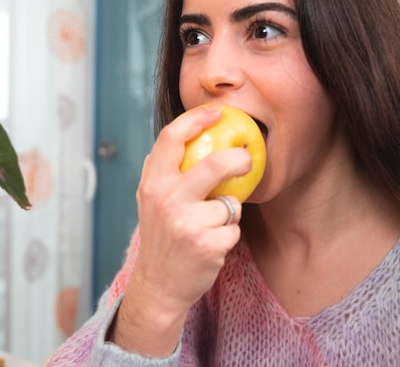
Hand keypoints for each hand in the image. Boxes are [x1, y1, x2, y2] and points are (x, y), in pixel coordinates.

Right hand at [111, 104, 251, 355]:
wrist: (159, 286)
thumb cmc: (161, 238)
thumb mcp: (151, 201)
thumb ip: (165, 172)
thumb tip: (192, 135)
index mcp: (152, 184)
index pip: (171, 138)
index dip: (196, 118)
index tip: (217, 112)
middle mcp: (166, 201)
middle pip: (214, 164)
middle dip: (238, 159)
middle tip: (247, 160)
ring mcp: (186, 224)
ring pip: (229, 204)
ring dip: (227, 215)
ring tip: (208, 228)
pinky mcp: (207, 246)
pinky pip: (233, 229)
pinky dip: (228, 236)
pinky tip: (211, 246)